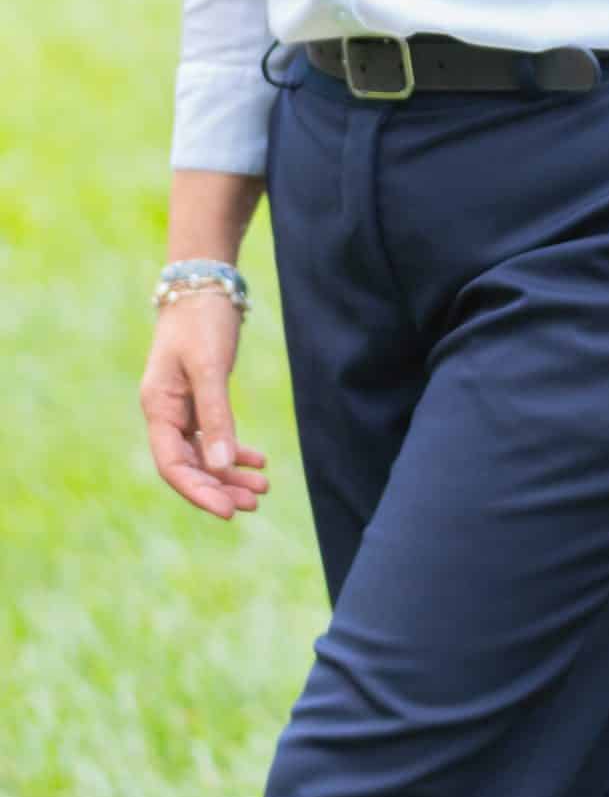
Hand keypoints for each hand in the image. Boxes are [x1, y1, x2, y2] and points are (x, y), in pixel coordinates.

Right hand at [139, 291, 267, 519]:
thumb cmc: (201, 321)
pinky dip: (234, 450)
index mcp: (158, 407)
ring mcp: (182, 407)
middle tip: (254, 504)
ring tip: (262, 490)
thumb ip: (216, 415)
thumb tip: (222, 465)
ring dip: (230, 473)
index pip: (174, 464)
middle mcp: (166, 412)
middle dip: (220, 487)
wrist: (204, 285)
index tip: (228, 512)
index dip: (199, 491)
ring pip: (204, 454)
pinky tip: (258, 462)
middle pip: (189, 465)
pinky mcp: (200, 398)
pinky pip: (214, 436)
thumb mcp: (209, 367)